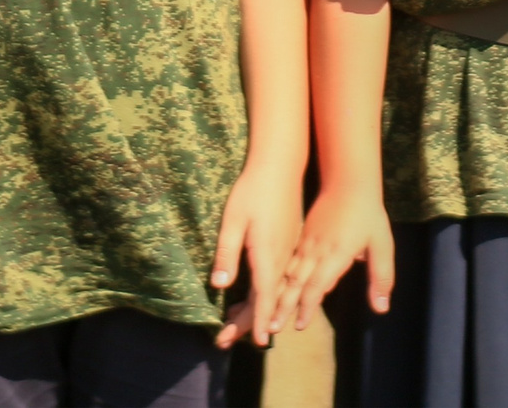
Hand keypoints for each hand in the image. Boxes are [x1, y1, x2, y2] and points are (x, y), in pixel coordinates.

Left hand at [211, 158, 305, 349]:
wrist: (279, 166)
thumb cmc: (252, 191)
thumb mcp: (233, 221)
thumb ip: (227, 253)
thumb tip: (220, 285)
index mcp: (268, 254)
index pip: (264, 297)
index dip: (258, 321)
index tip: (256, 343)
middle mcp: (281, 257)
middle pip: (266, 299)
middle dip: (246, 322)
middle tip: (223, 342)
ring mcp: (287, 250)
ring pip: (272, 289)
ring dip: (253, 309)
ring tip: (230, 325)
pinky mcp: (287, 243)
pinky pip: (277, 277)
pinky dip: (263, 293)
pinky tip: (251, 297)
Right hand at [269, 183, 394, 334]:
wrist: (348, 180)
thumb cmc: (368, 214)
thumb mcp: (382, 245)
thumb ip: (381, 278)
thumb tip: (381, 309)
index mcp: (335, 255)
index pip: (317, 286)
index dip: (307, 307)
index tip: (299, 325)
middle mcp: (316, 251)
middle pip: (297, 282)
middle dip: (285, 305)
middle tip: (274, 326)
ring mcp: (307, 241)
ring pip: (289, 271)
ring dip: (279, 291)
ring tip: (268, 309)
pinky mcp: (304, 234)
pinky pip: (289, 258)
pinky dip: (280, 274)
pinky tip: (274, 282)